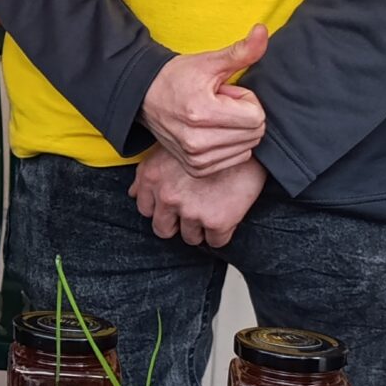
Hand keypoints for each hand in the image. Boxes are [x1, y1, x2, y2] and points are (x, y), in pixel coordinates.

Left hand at [131, 149, 264, 248]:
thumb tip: (134, 193)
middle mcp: (167, 195)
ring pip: (189, 237)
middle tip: (193, 212)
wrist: (251, 144)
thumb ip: (149, 174)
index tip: (172, 207)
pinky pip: (215, 242)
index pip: (144, 209)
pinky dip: (220, 234)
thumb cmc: (211, 143)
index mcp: (152, 177)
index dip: (160, 209)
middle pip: (162, 229)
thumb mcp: (171, 149)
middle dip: (176, 224)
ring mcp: (191, 210)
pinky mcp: (216, 221)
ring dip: (200, 229)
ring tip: (212, 209)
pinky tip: (227, 216)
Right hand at [140, 24, 267, 174]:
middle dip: (244, 115)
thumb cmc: (178, 77)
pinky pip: (236, 159)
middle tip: (220, 105)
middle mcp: (197, 142)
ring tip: (214, 118)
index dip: (246, 99)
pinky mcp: (196, 169)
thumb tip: (263, 30)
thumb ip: (241, 51)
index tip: (225, 93)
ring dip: (238, 131)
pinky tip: (211, 132)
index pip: (256, 116)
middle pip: (255, 133)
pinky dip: (231, 146)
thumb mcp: (209, 61)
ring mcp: (196, 158)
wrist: (145, 98)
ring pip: (248, 147)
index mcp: (202, 113)